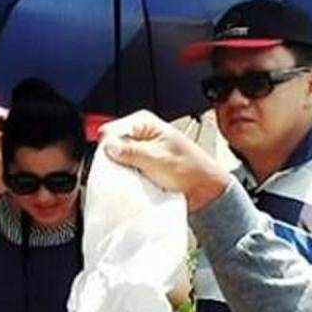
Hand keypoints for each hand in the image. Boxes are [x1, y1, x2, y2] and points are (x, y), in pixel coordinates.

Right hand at [98, 111, 232, 210]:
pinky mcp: (139, 165)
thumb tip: (109, 148)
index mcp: (144, 122)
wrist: (202, 189)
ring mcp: (138, 150)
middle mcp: (139, 133)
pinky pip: (123, 171)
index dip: (108, 148)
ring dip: (122, 172)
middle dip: (114, 161)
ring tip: (136, 179)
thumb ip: (131, 151)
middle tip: (126, 173)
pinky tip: (137, 183)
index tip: (113, 163)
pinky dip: (127, 178)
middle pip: (110, 146)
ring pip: (115, 161)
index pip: (110, 131)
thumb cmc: (190, 168)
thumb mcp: (157, 158)